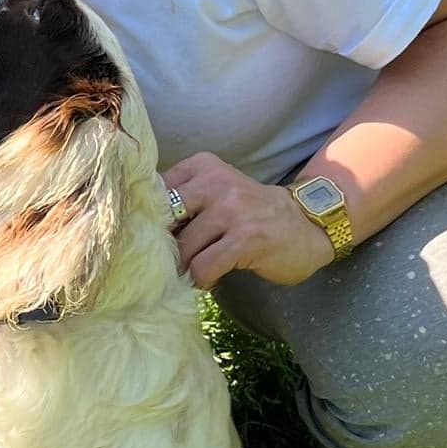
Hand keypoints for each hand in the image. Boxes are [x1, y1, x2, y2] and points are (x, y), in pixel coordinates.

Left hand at [162, 152, 332, 288]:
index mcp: (203, 167)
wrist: (306, 225)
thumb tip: (140, 230)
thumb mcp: (218, 192)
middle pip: (165, 220)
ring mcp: (232, 210)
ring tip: (192, 272)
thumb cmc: (251, 214)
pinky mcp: (246, 239)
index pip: (156, 192)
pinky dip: (201, 280)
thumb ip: (184, 201)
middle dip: (162, 246)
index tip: (154, 238)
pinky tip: (210, 279)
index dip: (150, 221)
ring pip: (183, 247)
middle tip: (168, 261)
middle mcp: (216, 182)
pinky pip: (204, 266)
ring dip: (183, 267)